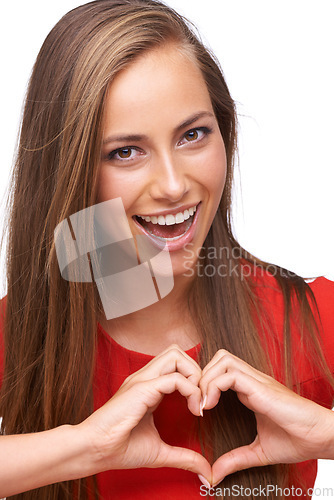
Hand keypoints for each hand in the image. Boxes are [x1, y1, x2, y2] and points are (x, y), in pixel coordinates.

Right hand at [78, 345, 210, 479]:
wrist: (94, 451)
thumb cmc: (120, 449)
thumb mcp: (160, 452)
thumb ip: (184, 456)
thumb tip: (206, 470)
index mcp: (148, 386)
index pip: (176, 364)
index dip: (194, 380)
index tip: (200, 408)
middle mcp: (145, 378)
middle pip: (177, 351)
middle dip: (196, 370)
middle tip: (202, 399)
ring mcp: (142, 380)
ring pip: (176, 355)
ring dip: (194, 375)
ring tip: (198, 401)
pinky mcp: (142, 389)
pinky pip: (175, 378)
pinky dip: (191, 390)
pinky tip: (194, 410)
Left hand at [200, 349, 333, 485]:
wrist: (321, 437)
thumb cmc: (297, 440)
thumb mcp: (258, 451)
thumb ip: (235, 459)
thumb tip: (215, 474)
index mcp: (251, 389)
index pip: (221, 370)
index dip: (205, 384)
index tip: (200, 411)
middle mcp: (252, 380)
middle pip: (218, 357)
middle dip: (202, 375)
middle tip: (197, 403)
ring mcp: (257, 380)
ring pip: (222, 359)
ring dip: (206, 379)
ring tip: (204, 405)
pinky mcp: (261, 387)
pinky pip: (229, 374)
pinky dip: (213, 386)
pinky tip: (211, 407)